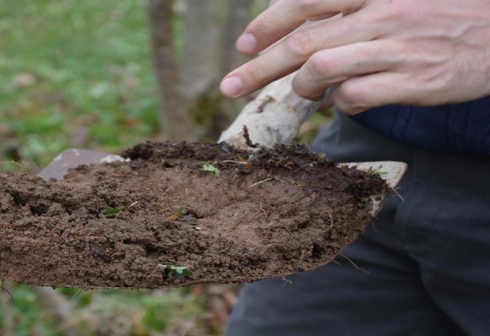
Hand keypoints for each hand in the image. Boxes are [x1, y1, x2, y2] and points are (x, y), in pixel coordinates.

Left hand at [219, 0, 489, 113]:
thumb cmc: (445, 8)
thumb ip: (352, 6)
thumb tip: (303, 30)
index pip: (308, 0)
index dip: (269, 22)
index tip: (244, 43)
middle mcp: (385, 12)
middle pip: (304, 42)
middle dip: (258, 67)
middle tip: (230, 85)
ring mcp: (400, 48)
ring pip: (322, 70)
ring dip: (301, 85)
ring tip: (304, 89)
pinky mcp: (417, 81)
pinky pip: (356, 97)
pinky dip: (340, 102)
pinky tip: (346, 98)